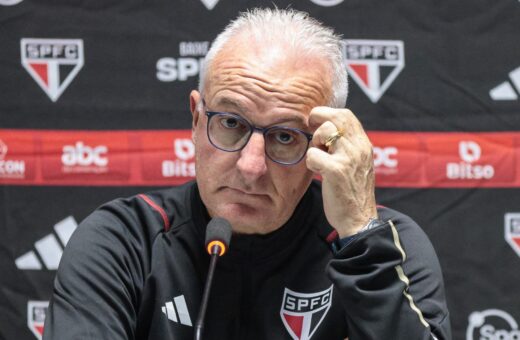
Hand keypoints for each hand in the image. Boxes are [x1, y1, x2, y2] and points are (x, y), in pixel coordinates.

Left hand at [306, 107, 376, 237]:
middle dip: (318, 119)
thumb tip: (327, 129)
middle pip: (337, 117)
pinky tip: (317, 172)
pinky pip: (313, 154)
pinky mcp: (336, 171)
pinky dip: (310, 162)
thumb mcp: (356, 164)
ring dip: (315, 143)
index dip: (328, 114)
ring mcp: (349, 158)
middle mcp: (359, 148)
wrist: (359, 220)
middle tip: (311, 132)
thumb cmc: (352, 193)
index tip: (317, 123)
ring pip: (324, 131)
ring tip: (318, 158)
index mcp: (364, 145)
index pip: (346, 115)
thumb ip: (346, 147)